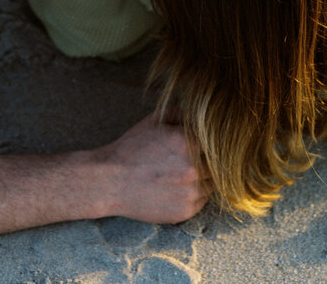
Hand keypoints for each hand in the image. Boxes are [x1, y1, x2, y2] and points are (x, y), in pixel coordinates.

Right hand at [94, 115, 209, 223]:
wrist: (110, 181)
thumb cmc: (131, 148)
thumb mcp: (154, 121)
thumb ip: (181, 114)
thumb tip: (201, 117)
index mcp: (188, 142)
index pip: (215, 143)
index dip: (206, 145)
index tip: (197, 148)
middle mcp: (193, 168)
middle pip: (216, 165)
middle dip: (205, 163)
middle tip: (187, 163)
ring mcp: (190, 192)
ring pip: (211, 185)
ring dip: (202, 180)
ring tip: (180, 176)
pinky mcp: (185, 211)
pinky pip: (201, 202)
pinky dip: (194, 196)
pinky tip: (176, 189)